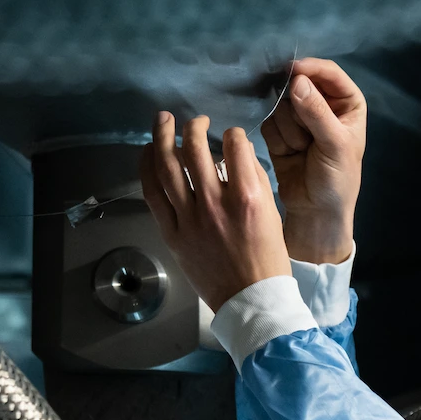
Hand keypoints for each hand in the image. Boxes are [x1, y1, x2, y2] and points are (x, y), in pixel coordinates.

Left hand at [140, 113, 290, 312]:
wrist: (251, 299)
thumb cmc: (267, 259)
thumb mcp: (272, 214)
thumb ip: (255, 180)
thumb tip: (235, 155)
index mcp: (247, 198)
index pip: (234, 146)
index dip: (233, 134)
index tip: (231, 137)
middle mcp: (216, 204)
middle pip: (195, 149)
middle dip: (194, 126)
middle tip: (194, 120)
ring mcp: (190, 219)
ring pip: (167, 166)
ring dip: (163, 136)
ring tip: (163, 121)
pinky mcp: (172, 233)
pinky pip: (153, 194)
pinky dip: (147, 168)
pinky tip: (149, 152)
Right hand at [261, 57, 365, 263]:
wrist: (316, 211)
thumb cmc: (336, 179)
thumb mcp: (334, 145)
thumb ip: (317, 113)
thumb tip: (297, 81)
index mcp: (347, 102)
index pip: (328, 72)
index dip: (310, 69)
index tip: (292, 72)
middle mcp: (323, 105)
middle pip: (298, 85)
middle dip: (298, 110)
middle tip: (308, 137)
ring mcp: (299, 118)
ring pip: (280, 105)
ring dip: (289, 130)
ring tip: (303, 151)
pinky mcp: (279, 132)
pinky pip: (269, 123)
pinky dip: (277, 140)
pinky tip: (289, 155)